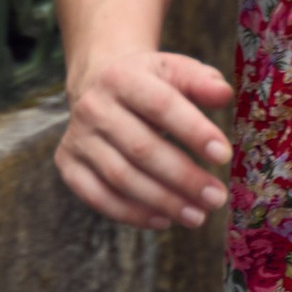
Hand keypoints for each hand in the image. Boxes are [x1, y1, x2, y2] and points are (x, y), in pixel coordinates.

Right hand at [58, 47, 233, 230]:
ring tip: (198, 215)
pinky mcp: (68, 164)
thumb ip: (201, 81)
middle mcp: (93, 107)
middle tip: (216, 197)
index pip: (161, 105)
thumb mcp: (175, 71)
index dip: (193, 132)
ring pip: (121, 177)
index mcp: (122, 78)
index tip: (224, 155)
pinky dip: (132, 214)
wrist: (98, 86)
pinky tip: (164, 220)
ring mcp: (77, 138)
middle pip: (141, 149)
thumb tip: (224, 94)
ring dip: (163, 201)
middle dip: (183, 177)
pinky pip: (99, 197)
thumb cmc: (149, 84)